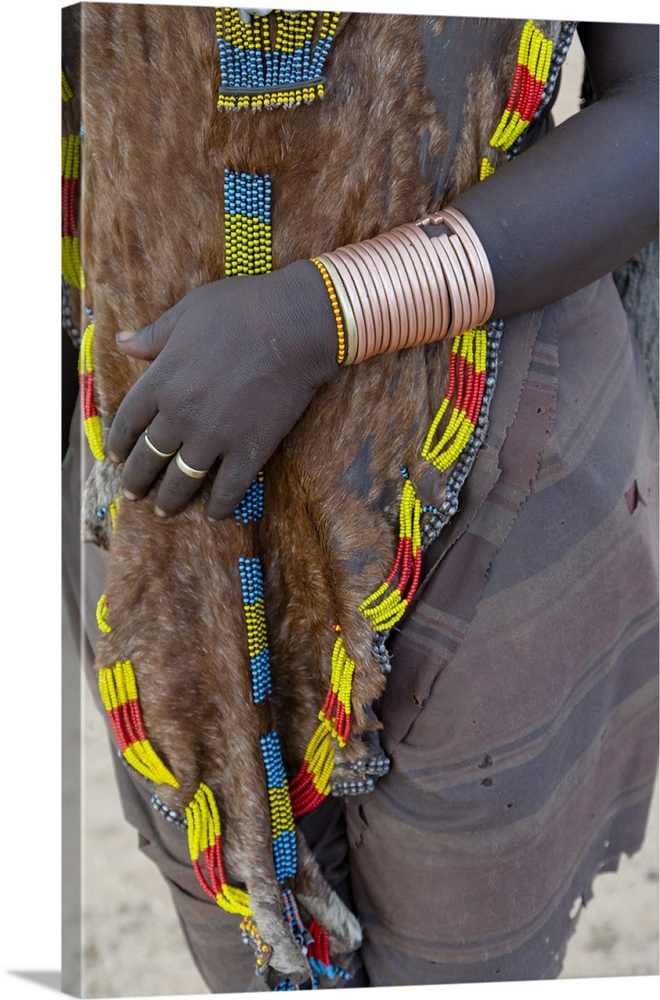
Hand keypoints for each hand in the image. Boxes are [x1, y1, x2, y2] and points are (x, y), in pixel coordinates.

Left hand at [107, 259, 338, 518]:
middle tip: (134, 493)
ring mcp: (215, 436)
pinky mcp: (249, 449)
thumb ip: (154, 334)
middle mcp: (181, 415)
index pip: (127, 423)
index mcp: (161, 380)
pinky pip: (228, 489)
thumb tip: (122, 341)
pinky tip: (214, 513)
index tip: (116, 457)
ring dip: (171, 500)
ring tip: (166, 509)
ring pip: (183, 481)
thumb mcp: (188, 311)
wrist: (294, 324)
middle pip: (149, 458)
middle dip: (137, 480)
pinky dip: (218, 506)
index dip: (119, 444)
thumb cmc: (241, 308)